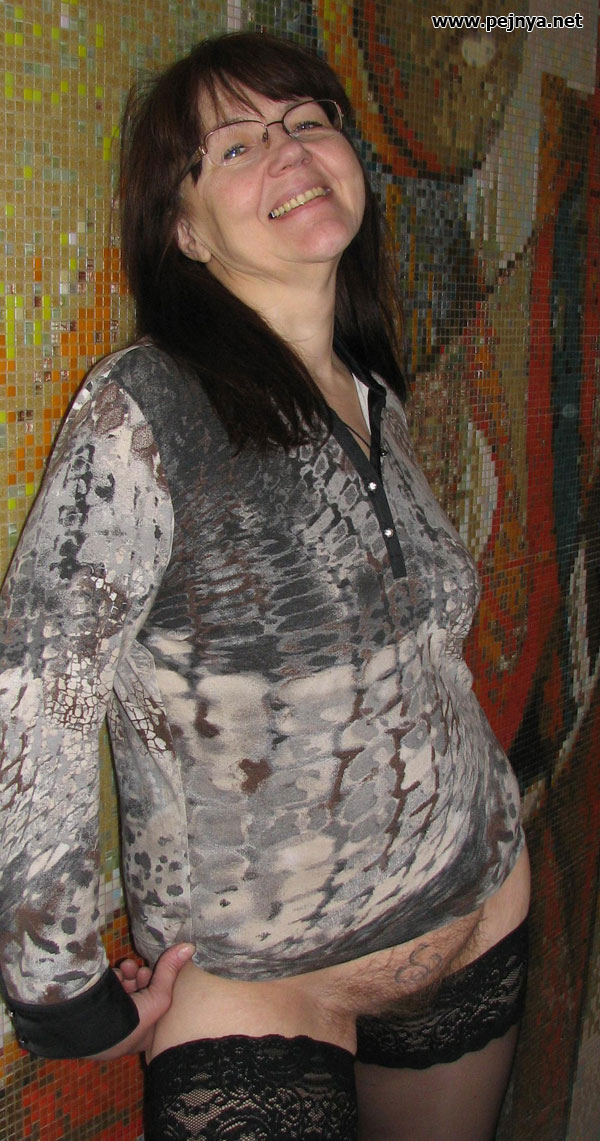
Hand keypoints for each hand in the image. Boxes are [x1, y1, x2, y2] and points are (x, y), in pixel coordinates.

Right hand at [87, 942, 194, 1059]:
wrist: (91, 1026)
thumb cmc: (131, 1022)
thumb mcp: (159, 998)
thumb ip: (171, 971)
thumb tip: (190, 947)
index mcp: (147, 1034)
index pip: (158, 1005)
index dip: (161, 987)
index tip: (160, 975)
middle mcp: (131, 1027)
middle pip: (143, 992)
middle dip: (143, 977)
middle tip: (142, 972)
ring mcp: (114, 1016)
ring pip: (128, 986)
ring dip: (130, 974)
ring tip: (126, 969)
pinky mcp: (100, 1005)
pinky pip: (113, 985)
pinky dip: (116, 977)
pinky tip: (116, 974)